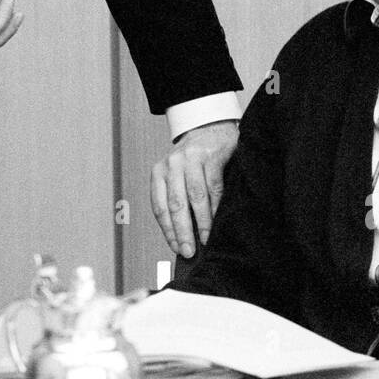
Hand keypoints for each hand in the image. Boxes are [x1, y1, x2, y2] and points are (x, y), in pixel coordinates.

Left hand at [150, 120, 238, 257]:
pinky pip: (214, 186)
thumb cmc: (194, 158)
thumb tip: (184, 234)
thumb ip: (178, 198)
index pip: (160, 207)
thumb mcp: (178, 174)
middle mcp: (173, 164)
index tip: (175, 247)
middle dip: (183, 231)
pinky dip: (216, 207)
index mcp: (160, 171)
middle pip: (176, 204)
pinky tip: (218, 220)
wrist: (211, 127)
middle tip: (189, 250)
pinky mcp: (212, 156)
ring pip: (195, 197)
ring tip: (206, 239)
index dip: (168, 230)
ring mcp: (192, 158)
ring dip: (202, 222)